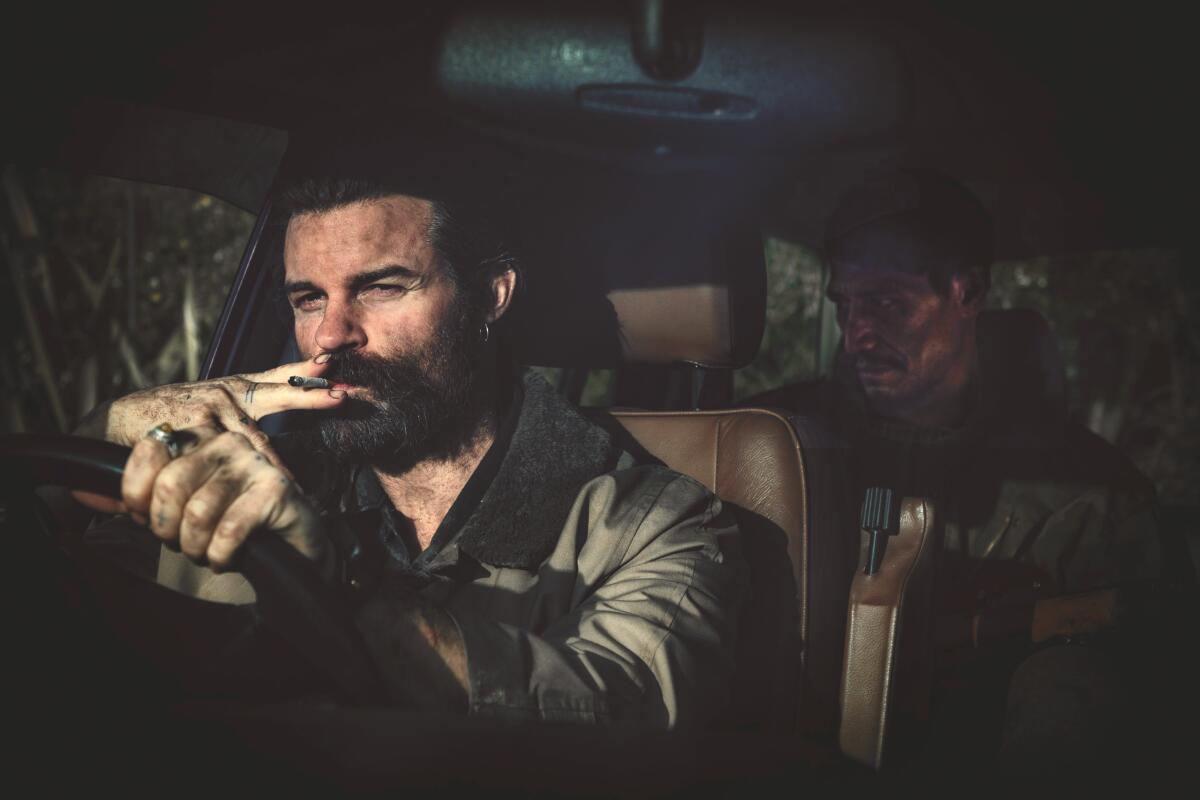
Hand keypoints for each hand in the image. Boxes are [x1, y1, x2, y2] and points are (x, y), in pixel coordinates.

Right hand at [103, 354, 344, 470]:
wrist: (116, 424)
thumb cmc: (168, 420)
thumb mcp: (209, 412)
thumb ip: (241, 422)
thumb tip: (276, 448)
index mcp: (235, 389)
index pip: (278, 376)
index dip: (307, 370)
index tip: (333, 362)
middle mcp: (227, 393)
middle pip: (279, 394)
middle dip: (312, 395)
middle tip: (342, 397)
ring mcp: (210, 407)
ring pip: (254, 438)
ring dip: (276, 460)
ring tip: (301, 476)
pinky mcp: (191, 426)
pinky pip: (223, 456)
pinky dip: (236, 473)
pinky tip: (250, 486)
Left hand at [118, 422, 331, 574]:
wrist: (293, 544)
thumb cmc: (231, 522)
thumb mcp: (177, 505)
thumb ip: (133, 496)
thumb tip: (81, 491)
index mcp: (200, 435)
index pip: (148, 451)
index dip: (136, 495)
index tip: (145, 517)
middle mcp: (227, 441)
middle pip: (169, 484)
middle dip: (166, 527)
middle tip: (179, 542)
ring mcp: (254, 463)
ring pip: (198, 511)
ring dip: (195, 546)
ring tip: (206, 552)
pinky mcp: (276, 489)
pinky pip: (229, 530)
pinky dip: (221, 555)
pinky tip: (228, 557)